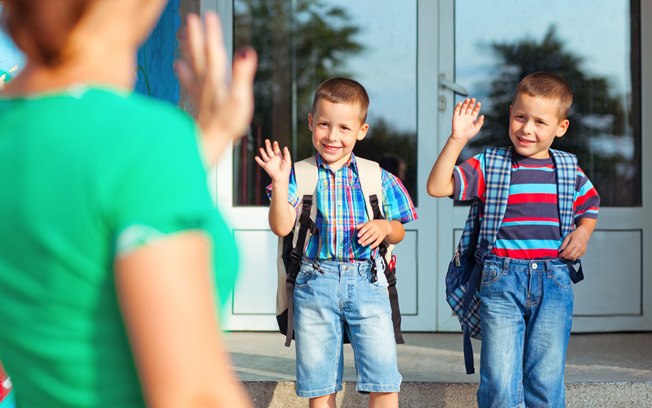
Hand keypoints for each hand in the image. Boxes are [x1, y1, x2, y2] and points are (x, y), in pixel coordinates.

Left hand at [175, 11, 257, 165]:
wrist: (206, 145)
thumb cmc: (225, 125)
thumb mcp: (240, 100)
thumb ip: (242, 75)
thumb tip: (246, 51)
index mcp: (216, 79)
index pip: (214, 50)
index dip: (212, 32)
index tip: (208, 15)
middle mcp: (204, 82)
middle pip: (199, 53)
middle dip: (195, 35)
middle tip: (190, 17)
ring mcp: (198, 92)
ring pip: (191, 63)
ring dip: (187, 47)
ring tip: (181, 32)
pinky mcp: (196, 102)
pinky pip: (187, 80)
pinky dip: (182, 70)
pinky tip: (177, 64)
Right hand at [254, 139, 291, 182]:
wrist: (281, 177)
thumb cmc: (286, 170)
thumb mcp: (288, 160)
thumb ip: (287, 154)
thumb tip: (285, 147)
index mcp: (279, 157)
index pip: (276, 150)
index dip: (275, 146)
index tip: (275, 142)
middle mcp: (273, 159)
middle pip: (270, 151)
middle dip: (268, 145)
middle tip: (267, 140)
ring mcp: (269, 162)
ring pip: (265, 156)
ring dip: (263, 152)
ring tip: (261, 148)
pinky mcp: (266, 166)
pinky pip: (261, 162)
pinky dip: (258, 160)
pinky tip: (256, 157)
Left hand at [356, 220, 390, 248]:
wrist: (385, 225)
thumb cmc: (374, 224)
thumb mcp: (369, 223)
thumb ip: (362, 225)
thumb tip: (355, 228)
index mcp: (371, 223)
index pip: (366, 227)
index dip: (362, 231)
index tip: (358, 235)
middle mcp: (376, 228)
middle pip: (369, 233)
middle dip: (364, 238)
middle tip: (359, 242)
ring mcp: (379, 232)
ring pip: (373, 238)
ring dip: (368, 242)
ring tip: (362, 245)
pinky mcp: (382, 237)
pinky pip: (378, 241)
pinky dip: (374, 245)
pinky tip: (370, 247)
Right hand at [451, 98, 483, 142]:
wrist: (460, 138)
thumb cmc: (468, 134)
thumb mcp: (476, 128)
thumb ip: (480, 122)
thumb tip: (482, 115)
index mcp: (472, 119)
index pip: (475, 111)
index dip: (477, 107)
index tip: (479, 103)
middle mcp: (467, 116)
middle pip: (469, 108)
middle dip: (471, 103)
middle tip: (473, 99)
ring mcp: (461, 116)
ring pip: (463, 108)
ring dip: (465, 103)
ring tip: (468, 99)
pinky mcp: (455, 117)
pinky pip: (456, 110)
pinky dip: (458, 106)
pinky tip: (460, 103)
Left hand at [558, 226, 589, 260]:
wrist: (584, 234)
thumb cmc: (575, 235)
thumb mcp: (567, 237)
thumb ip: (563, 244)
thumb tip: (560, 251)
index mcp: (575, 242)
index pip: (567, 251)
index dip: (563, 254)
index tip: (559, 255)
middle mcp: (579, 247)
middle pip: (571, 256)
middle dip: (565, 257)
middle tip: (562, 256)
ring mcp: (582, 250)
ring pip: (574, 258)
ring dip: (569, 258)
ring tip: (566, 256)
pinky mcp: (584, 252)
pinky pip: (577, 257)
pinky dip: (573, 257)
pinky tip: (570, 254)